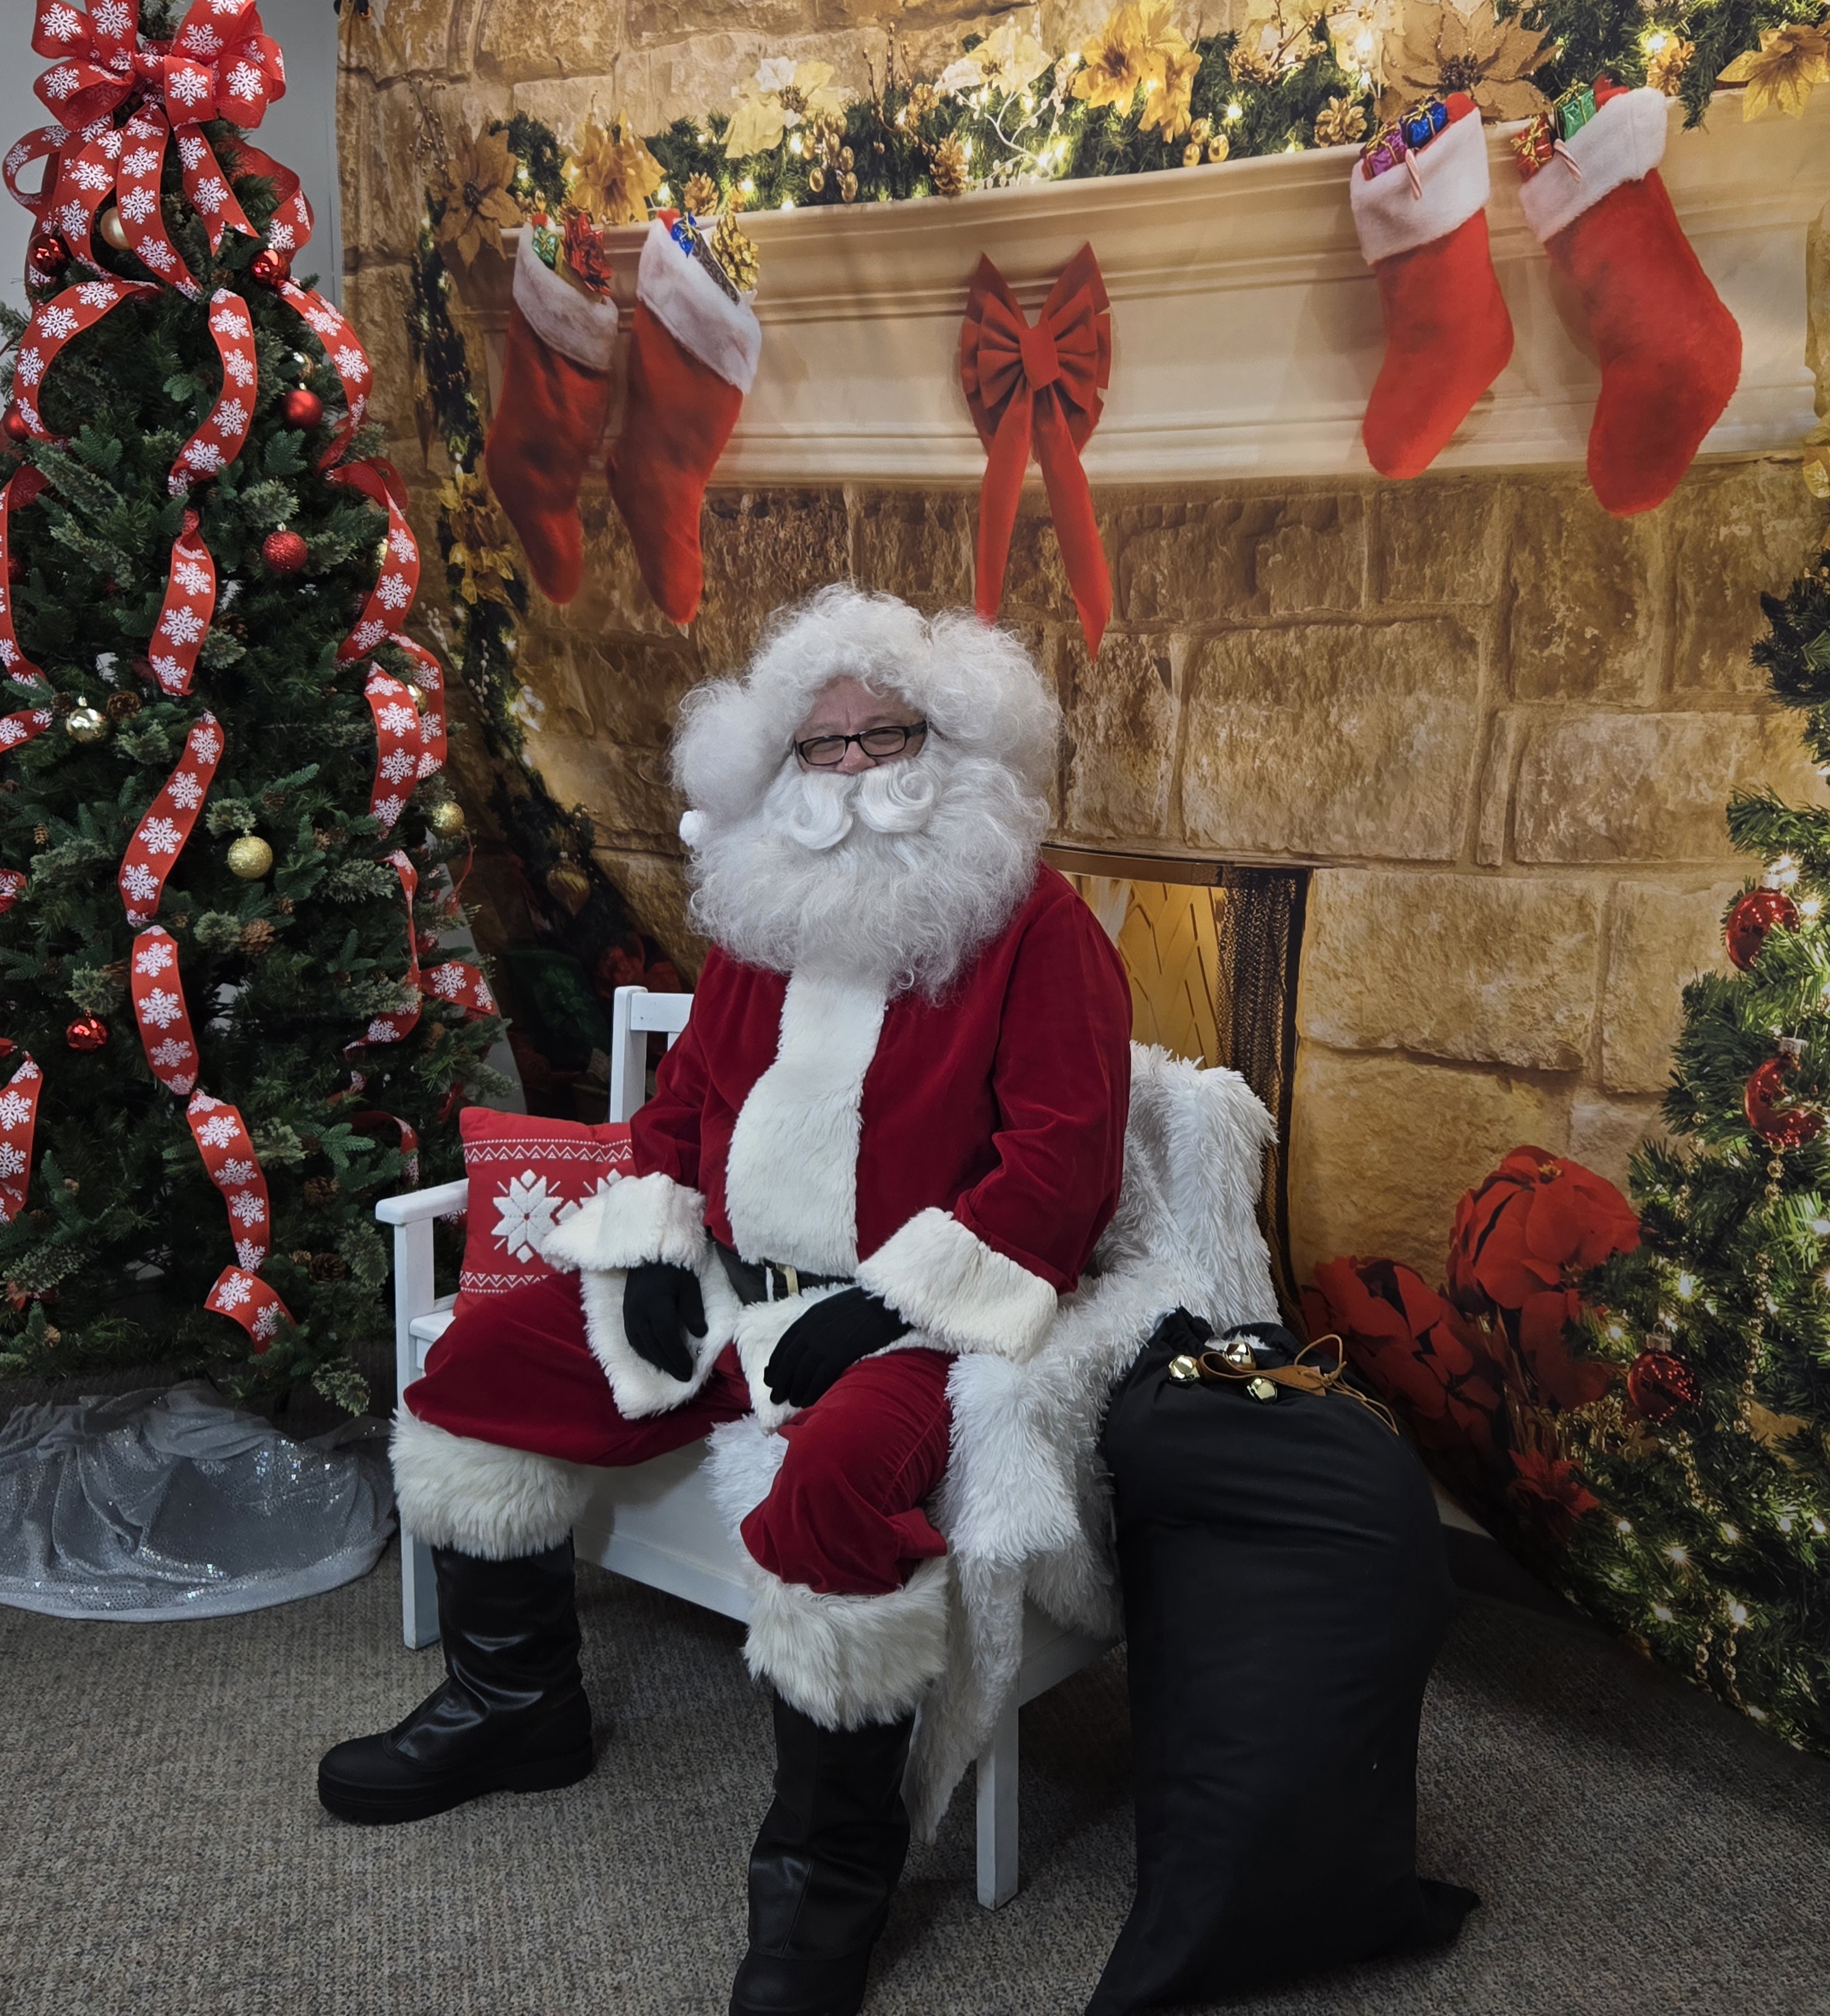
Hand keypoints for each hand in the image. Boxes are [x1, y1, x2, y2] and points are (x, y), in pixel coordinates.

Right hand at [622, 1261, 705, 1380]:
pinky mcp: (626, 1311)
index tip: (690, 1371)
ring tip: (669, 1370)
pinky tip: (652, 1356)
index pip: (667, 1338)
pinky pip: (632, 1337)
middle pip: (653, 1346)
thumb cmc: (674, 1267)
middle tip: (682, 1376)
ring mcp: (630, 1312)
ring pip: (641, 1344)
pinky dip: (643, 1351)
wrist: (650, 1251)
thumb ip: (693, 1311)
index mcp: (657, 1305)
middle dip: (669, 1364)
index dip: (678, 1357)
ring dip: (655, 1360)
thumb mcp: (689, 1286)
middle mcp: (639, 1313)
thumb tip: (699, 1335)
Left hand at [765, 1287, 911, 1409]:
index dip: (775, 1364)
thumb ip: (817, 1324)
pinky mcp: (839, 1353)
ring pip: (802, 1372)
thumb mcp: (832, 1308)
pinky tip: (809, 1401)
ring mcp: (824, 1341)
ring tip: (793, 1403)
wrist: (886, 1301)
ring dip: (795, 1390)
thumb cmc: (864, 1304)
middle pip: (789, 1362)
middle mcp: (811, 1329)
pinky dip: (812, 1391)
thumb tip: (808, 1342)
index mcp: (809, 1317)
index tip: (769, 1378)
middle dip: (780, 1381)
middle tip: (776, 1397)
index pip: (784, 1345)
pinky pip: (820, 1377)